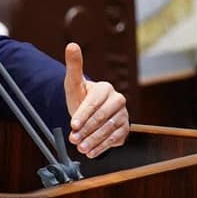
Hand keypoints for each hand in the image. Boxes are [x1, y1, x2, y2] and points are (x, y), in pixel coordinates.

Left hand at [63, 42, 128, 157]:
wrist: (88, 111)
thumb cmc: (80, 95)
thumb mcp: (73, 82)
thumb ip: (73, 65)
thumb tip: (71, 45)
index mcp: (105, 88)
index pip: (95, 102)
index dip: (83, 114)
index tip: (72, 125)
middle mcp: (118, 101)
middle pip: (103, 117)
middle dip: (87, 129)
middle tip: (74, 139)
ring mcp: (123, 116)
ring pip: (109, 130)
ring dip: (94, 140)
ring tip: (81, 148)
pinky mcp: (125, 130)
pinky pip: (115, 139)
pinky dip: (102, 147)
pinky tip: (91, 152)